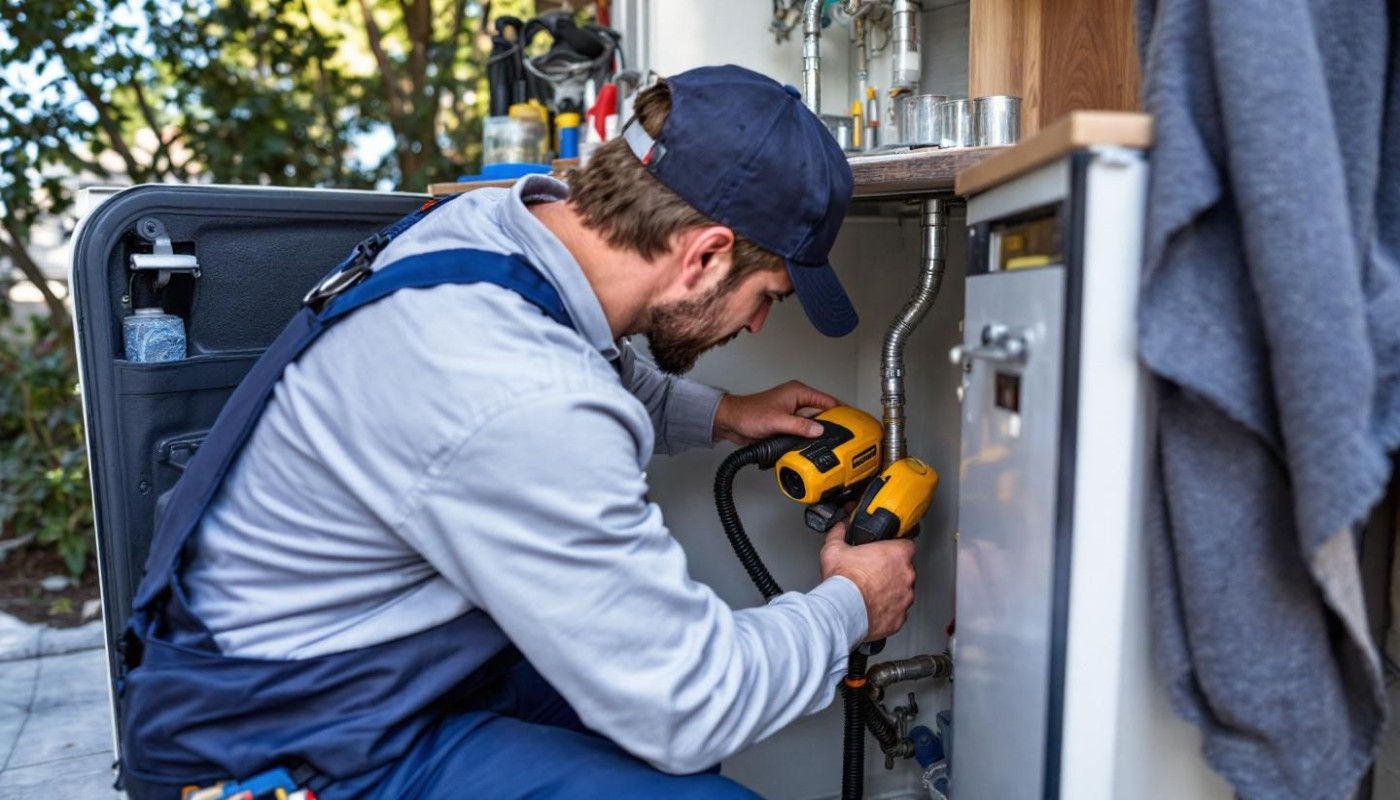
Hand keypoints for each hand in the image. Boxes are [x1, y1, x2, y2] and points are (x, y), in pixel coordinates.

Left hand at [713, 380, 839, 444]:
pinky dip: (808, 438)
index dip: (842, 411)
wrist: (731, 422)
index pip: (828, 401)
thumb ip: (799, 426)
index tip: (852, 422)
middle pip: (823, 413)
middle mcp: (797, 400)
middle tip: (844, 437)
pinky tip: (812, 446)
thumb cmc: (748, 414)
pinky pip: (803, 431)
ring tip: (831, 444)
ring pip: (813, 424)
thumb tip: (819, 430)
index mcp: (798, 392)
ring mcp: (793, 413)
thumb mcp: (777, 421)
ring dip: (818, 433)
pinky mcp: (787, 424)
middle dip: (832, 424)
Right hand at [820, 523, 915, 641]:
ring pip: (903, 591)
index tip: (885, 552)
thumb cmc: (843, 581)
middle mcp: (906, 575)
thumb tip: (840, 528)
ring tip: (870, 592)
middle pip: (905, 569)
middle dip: (891, 571)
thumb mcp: (834, 549)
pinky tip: (872, 607)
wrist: (842, 610)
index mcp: (897, 554)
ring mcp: (905, 598)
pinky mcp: (900, 617)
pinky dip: (887, 610)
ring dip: (890, 591)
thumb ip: (840, 533)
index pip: (907, 545)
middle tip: (873, 573)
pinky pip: (897, 611)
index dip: (895, 548)